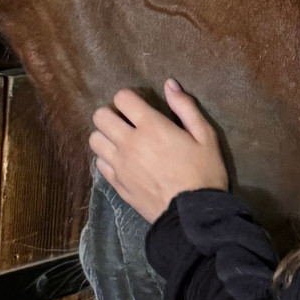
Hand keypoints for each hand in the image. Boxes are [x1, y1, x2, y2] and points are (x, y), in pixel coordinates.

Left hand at [89, 79, 228, 222]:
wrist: (193, 216)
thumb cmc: (204, 173)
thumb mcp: (205, 136)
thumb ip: (185, 107)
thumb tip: (169, 84)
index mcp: (152, 126)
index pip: (122, 98)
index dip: (130, 98)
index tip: (140, 106)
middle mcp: (129, 142)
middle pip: (101, 116)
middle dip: (112, 114)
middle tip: (128, 122)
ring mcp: (120, 165)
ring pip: (94, 139)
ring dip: (106, 135)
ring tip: (122, 141)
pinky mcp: (117, 184)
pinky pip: (99, 163)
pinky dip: (107, 158)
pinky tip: (122, 162)